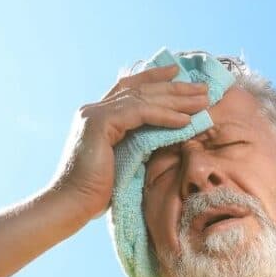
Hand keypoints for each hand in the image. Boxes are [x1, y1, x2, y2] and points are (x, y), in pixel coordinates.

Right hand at [47, 63, 209, 220]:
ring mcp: (95, 114)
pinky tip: (185, 120)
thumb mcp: (124, 160)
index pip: (129, 88)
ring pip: (142, 98)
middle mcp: (94, 109)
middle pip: (140, 90)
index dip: (154, 78)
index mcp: (98, 116)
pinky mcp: (99, 123)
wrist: (72, 204)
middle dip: (174, 88)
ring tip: (202, 102)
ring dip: (176, 100)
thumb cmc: (96, 192)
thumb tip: (168, 134)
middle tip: (203, 88)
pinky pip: (139, 113)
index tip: (177, 73)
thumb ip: (138, 141)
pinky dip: (164, 116)